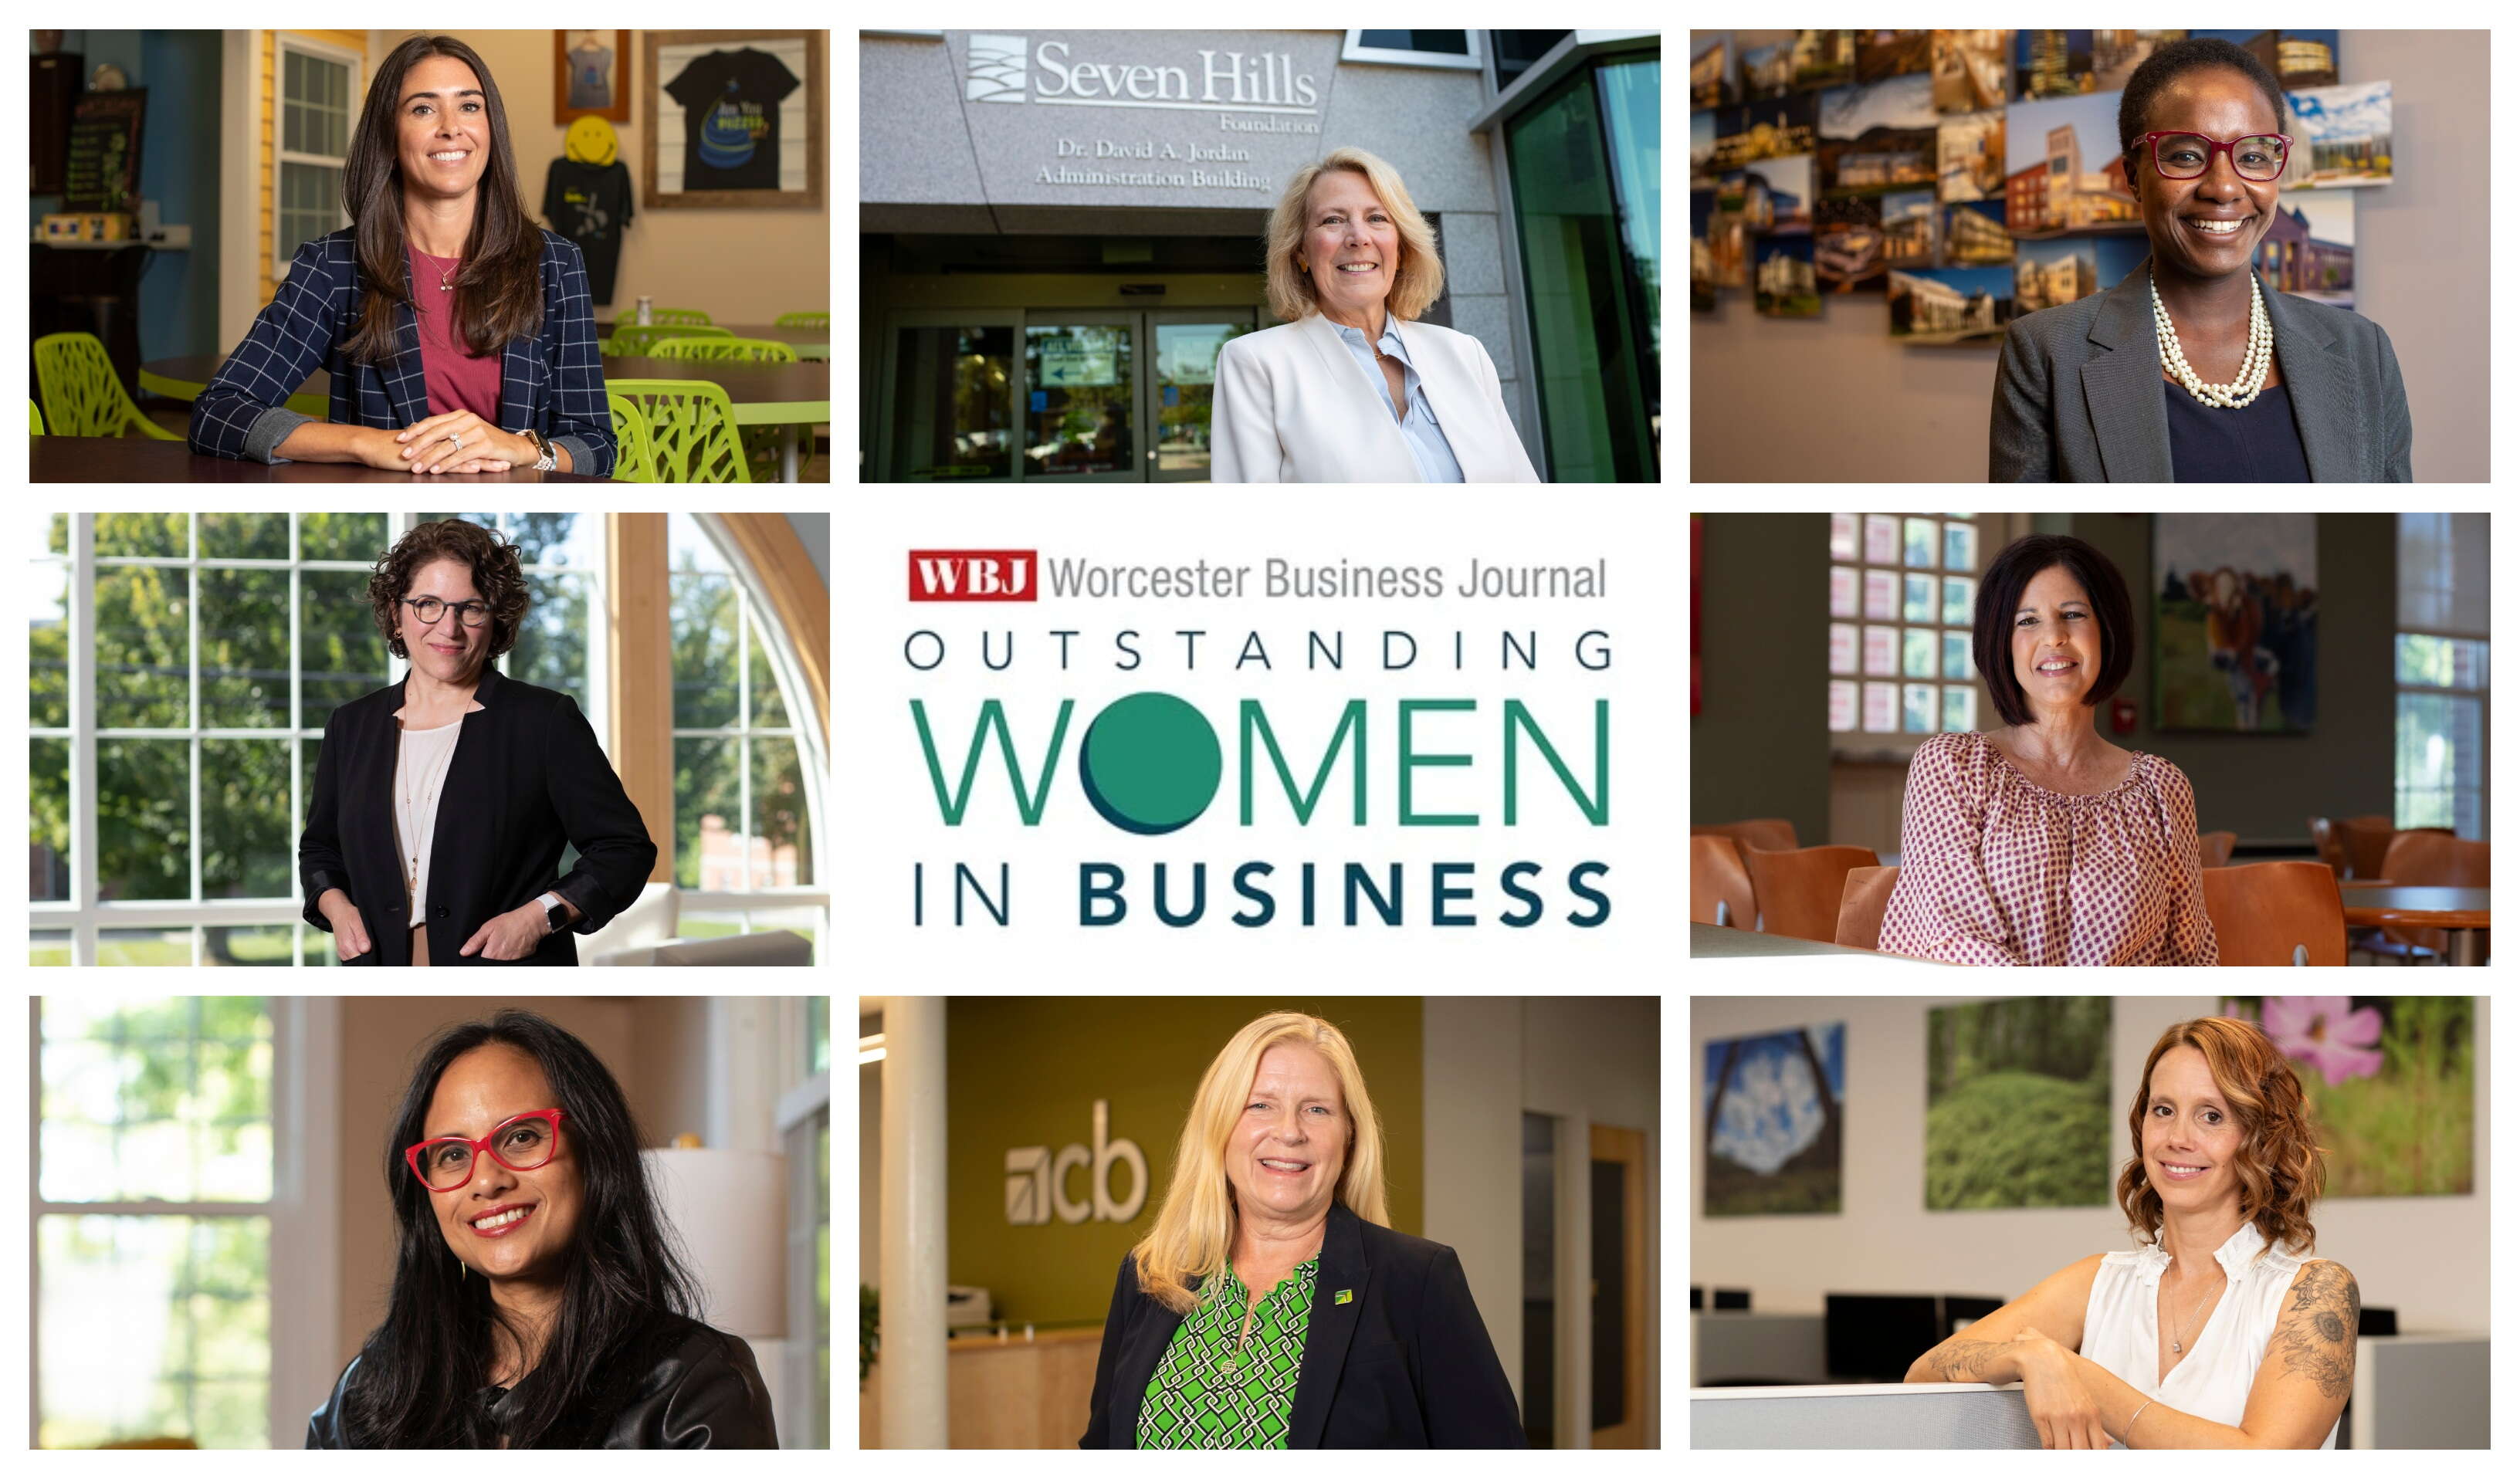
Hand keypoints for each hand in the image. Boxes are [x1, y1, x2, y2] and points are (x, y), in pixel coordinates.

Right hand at [318, 889, 372, 959]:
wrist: (339, 913)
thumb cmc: (349, 916)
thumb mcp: (358, 922)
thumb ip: (362, 937)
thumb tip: (366, 950)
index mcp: (347, 946)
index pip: (362, 961)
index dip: (371, 958)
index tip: (376, 952)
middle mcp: (344, 953)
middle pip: (360, 962)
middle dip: (369, 958)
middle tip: (373, 947)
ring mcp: (343, 954)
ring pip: (358, 961)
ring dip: (365, 956)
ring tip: (368, 945)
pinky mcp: (344, 953)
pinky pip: (354, 958)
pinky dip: (360, 955)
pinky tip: (364, 947)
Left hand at [394, 410, 530, 474]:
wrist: (516, 448)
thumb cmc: (489, 443)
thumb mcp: (468, 433)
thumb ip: (449, 433)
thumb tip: (422, 437)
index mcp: (461, 415)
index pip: (433, 421)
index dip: (415, 430)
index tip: (400, 439)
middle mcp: (468, 420)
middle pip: (437, 432)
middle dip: (418, 444)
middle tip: (405, 454)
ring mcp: (477, 432)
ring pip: (447, 445)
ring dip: (430, 458)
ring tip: (417, 467)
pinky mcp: (485, 445)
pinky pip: (461, 455)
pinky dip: (447, 464)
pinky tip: (436, 470)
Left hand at [459, 903, 548, 960]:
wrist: (532, 921)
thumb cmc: (511, 922)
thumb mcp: (488, 927)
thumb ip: (475, 941)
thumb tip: (464, 952)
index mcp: (491, 954)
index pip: (478, 965)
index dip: (477, 962)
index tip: (479, 958)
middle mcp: (501, 962)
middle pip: (490, 968)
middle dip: (488, 962)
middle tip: (492, 951)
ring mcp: (512, 963)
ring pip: (500, 967)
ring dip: (498, 962)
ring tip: (502, 950)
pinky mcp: (521, 962)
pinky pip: (511, 965)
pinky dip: (508, 960)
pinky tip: (510, 951)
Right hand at [2011, 1327, 2108, 1448]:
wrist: (2043, 1360)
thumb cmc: (2064, 1381)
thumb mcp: (2086, 1401)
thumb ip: (2096, 1425)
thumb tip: (2108, 1444)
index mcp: (2091, 1415)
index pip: (2098, 1449)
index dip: (2094, 1459)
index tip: (2090, 1461)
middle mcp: (2076, 1417)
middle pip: (2080, 1452)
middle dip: (2078, 1459)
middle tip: (2073, 1457)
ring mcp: (2058, 1417)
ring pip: (2063, 1450)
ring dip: (2062, 1454)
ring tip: (2062, 1452)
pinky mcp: (2040, 1416)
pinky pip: (2046, 1443)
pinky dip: (2049, 1450)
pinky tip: (2051, 1448)